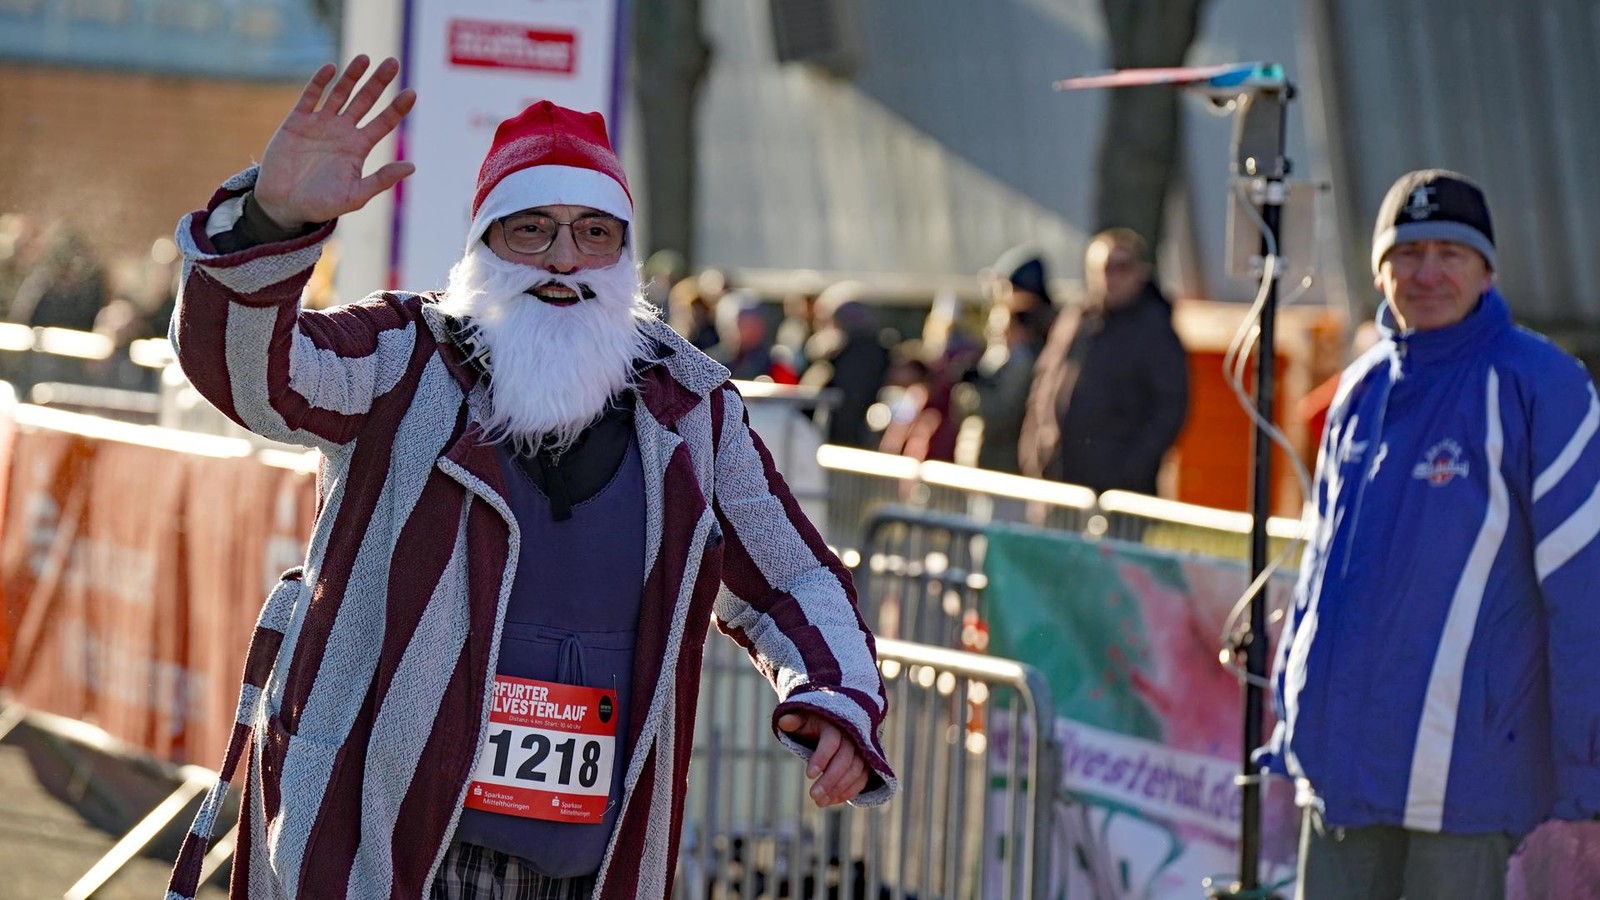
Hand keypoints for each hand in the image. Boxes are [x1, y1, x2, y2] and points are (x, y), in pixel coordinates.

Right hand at [253, 56, 416, 229]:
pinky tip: (331, 68)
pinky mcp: (297, 121)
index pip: (383, 122)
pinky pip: (310, 96)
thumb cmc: (321, 204)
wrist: (283, 204)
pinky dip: (319, 82)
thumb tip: (412, 166)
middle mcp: (343, 131)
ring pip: (340, 93)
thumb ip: (382, 180)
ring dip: (352, 76)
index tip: (412, 93)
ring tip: (365, 58)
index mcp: (359, 147)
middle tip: (393, 62)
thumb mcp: (355, 195)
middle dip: (379, 82)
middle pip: (365, 101)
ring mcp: (320, 123)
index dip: (397, 108)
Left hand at [778, 711, 870, 807]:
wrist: (833, 723)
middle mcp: (852, 736)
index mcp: (835, 724)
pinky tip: (833, 800)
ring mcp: (861, 750)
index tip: (808, 775)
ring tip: (821, 802)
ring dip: (839, 789)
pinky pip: (862, 778)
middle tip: (813, 796)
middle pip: (845, 759)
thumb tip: (783, 721)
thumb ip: (793, 721)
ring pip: (855, 771)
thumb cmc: (813, 723)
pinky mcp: (866, 762)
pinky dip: (850, 791)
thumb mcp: (802, 720)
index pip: (831, 741)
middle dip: (830, 780)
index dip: (821, 758)